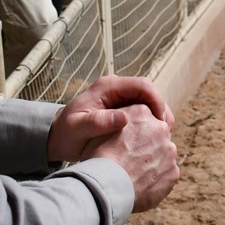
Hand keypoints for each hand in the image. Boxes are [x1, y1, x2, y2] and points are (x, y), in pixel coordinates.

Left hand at [48, 75, 175, 160]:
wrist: (58, 138)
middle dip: (161, 110)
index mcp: (108, 87)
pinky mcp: (124, 110)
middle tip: (166, 130)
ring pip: (149, 103)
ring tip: (162, 136)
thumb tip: (123, 118)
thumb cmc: (65, 133)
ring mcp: (121, 99)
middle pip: (150, 93)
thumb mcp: (77, 128)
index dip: (156, 100)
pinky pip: (144, 113)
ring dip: (158, 117)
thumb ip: (97, 122)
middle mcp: (117, 89)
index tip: (160, 121)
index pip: (142, 85)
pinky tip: (153, 139)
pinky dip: (151, 124)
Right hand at [75, 104, 179, 211]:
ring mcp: (169, 150)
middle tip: (130, 159)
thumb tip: (122, 121)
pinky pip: (166, 174)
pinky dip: (157, 178)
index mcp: (142, 112)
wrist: (107, 186)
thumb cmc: (99, 158)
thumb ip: (118, 120)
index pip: (144, 117)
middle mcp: (160, 128)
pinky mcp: (173, 171)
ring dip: (152, 161)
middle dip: (147, 145)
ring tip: (134, 174)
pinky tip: (141, 184)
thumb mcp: (103, 128)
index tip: (127, 143)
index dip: (135, 131)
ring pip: (163, 154)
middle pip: (157, 135)